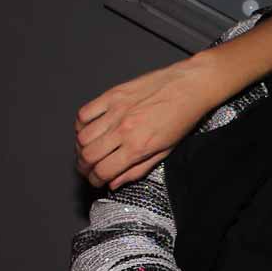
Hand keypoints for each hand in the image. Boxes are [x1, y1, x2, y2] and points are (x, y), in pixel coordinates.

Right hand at [75, 58, 218, 189]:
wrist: (190, 87)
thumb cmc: (182, 119)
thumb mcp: (165, 152)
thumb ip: (137, 170)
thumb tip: (114, 183)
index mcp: (138, 147)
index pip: (103, 171)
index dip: (95, 180)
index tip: (96, 180)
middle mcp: (123, 130)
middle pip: (87, 156)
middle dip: (84, 168)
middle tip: (88, 169)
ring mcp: (116, 111)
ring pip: (82, 136)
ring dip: (81, 148)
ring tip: (88, 150)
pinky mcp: (112, 95)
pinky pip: (84, 113)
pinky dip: (81, 125)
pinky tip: (90, 129)